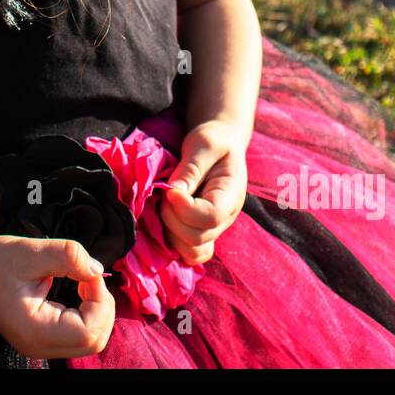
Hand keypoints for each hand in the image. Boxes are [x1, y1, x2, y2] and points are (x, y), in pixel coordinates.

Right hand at [0, 235, 115, 359]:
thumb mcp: (33, 251)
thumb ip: (69, 256)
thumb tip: (97, 270)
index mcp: (34, 330)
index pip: (88, 332)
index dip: (100, 301)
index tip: (89, 273)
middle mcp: (38, 346)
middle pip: (94, 341)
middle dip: (103, 308)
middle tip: (89, 277)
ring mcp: (40, 346)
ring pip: (90, 340)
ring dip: (97, 311)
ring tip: (83, 282)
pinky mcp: (42, 338)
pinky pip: (79, 335)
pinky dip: (88, 314)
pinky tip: (78, 291)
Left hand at [161, 120, 247, 265]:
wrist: (220, 145)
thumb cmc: (213, 141)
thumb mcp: (204, 143)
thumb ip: (191, 167)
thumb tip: (172, 192)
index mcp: (231, 195)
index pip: (210, 217)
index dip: (184, 208)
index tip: (170, 190)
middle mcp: (225, 219)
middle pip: (197, 238)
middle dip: (172, 219)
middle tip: (163, 196)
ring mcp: (213, 229)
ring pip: (191, 251)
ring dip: (169, 233)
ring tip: (164, 207)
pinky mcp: (201, 233)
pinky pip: (188, 253)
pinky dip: (172, 243)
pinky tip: (164, 220)